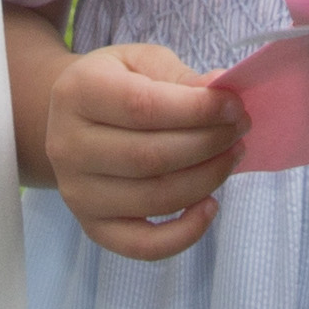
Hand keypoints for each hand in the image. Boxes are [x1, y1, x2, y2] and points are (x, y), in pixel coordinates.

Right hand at [44, 41, 244, 260]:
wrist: (73, 119)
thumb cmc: (116, 84)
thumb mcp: (141, 63)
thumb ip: (180, 77)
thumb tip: (222, 88)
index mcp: (78, 94)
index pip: (143, 108)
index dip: (196, 110)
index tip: (234, 106)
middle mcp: (68, 147)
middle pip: (151, 157)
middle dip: (208, 144)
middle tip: (240, 130)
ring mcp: (78, 194)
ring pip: (154, 198)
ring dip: (206, 179)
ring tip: (232, 156)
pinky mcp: (93, 228)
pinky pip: (144, 245)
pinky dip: (184, 233)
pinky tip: (210, 206)